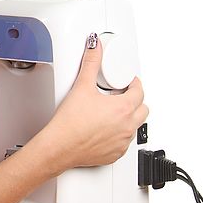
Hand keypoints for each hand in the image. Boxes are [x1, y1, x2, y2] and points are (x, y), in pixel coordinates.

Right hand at [36, 33, 148, 175]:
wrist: (59, 146)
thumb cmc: (70, 122)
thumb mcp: (82, 86)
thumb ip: (91, 62)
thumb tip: (95, 47)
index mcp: (123, 109)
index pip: (139, 91)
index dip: (134, 83)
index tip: (127, 81)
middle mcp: (127, 127)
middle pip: (143, 109)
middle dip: (134, 100)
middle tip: (120, 95)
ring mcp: (122, 143)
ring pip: (135, 126)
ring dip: (128, 118)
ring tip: (110, 111)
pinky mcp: (115, 154)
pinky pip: (125, 143)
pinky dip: (119, 134)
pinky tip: (105, 129)